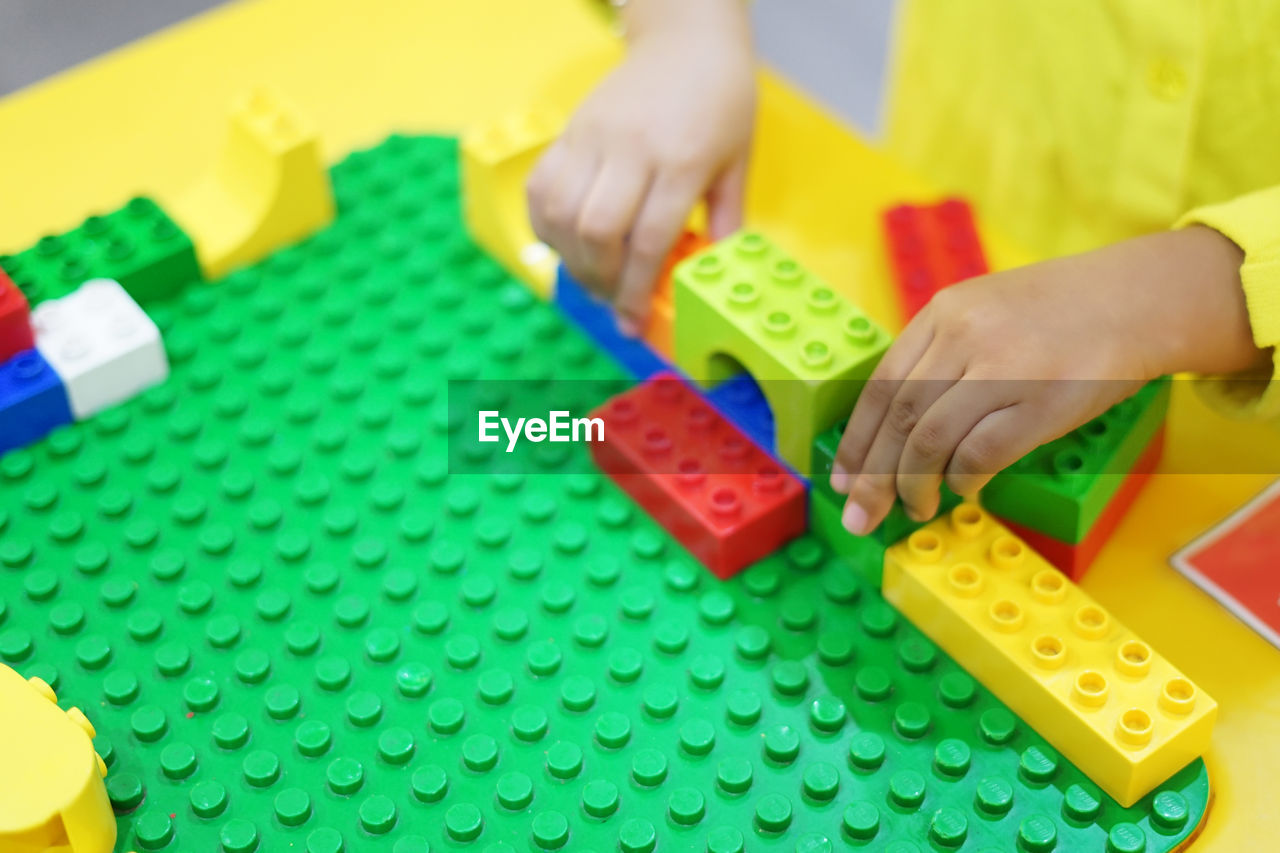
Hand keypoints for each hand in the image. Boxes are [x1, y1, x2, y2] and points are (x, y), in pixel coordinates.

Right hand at [526, 2, 754, 332]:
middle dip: (601, 279)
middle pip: (598, 230)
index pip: (649, 239)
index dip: (637, 289)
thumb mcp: (738, 159)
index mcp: (680, 160)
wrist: (685, 39)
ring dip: (571, 258)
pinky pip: (540, 187)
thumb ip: (726, 218)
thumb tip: (715, 271)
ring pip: (561, 212)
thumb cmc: (720, 98)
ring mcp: (593, 138)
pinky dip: (545, 224)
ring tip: (591, 276)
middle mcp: (630, 149)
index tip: (633, 320)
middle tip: (613, 299)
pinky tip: (566, 242)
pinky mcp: (570, 131)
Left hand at [829, 227, 1261, 534]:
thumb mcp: (984, 311)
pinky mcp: (1040, 402)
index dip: (857, 439)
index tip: (843, 478)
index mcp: (942, 313)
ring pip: (930, 442)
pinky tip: (965, 491)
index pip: (880, 386)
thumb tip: (894, 430)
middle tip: (860, 515)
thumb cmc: (1057, 315)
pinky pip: (980, 454)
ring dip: (914, 486)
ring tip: (915, 509)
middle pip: (898, 420)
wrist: (1137, 299)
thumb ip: (940, 356)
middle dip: (872, 477)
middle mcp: (964, 336)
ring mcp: (1002, 368)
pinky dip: (964, 480)